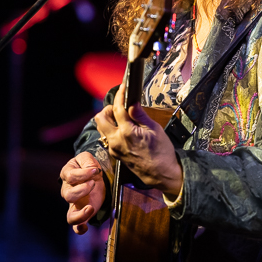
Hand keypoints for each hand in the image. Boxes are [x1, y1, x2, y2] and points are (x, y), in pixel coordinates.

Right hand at [60, 151, 105, 234]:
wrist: (94, 176)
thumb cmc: (88, 166)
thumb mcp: (87, 158)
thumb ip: (87, 161)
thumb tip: (91, 170)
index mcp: (67, 175)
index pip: (71, 176)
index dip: (83, 174)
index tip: (96, 170)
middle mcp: (67, 191)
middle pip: (68, 196)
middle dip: (82, 190)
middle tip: (93, 183)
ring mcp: (74, 204)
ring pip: (70, 215)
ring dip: (80, 214)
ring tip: (90, 207)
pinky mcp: (82, 212)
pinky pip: (75, 225)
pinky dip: (79, 228)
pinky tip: (85, 228)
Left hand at [95, 82, 182, 196]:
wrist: (161, 174)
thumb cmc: (162, 152)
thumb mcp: (155, 130)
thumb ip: (140, 115)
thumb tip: (132, 102)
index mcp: (127, 133)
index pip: (117, 109)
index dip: (120, 95)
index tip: (123, 88)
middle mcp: (116, 141)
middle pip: (100, 118)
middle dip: (108, 109)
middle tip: (120, 106)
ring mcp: (114, 148)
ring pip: (101, 128)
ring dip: (108, 119)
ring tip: (121, 117)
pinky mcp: (115, 154)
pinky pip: (107, 137)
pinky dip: (112, 129)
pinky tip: (123, 128)